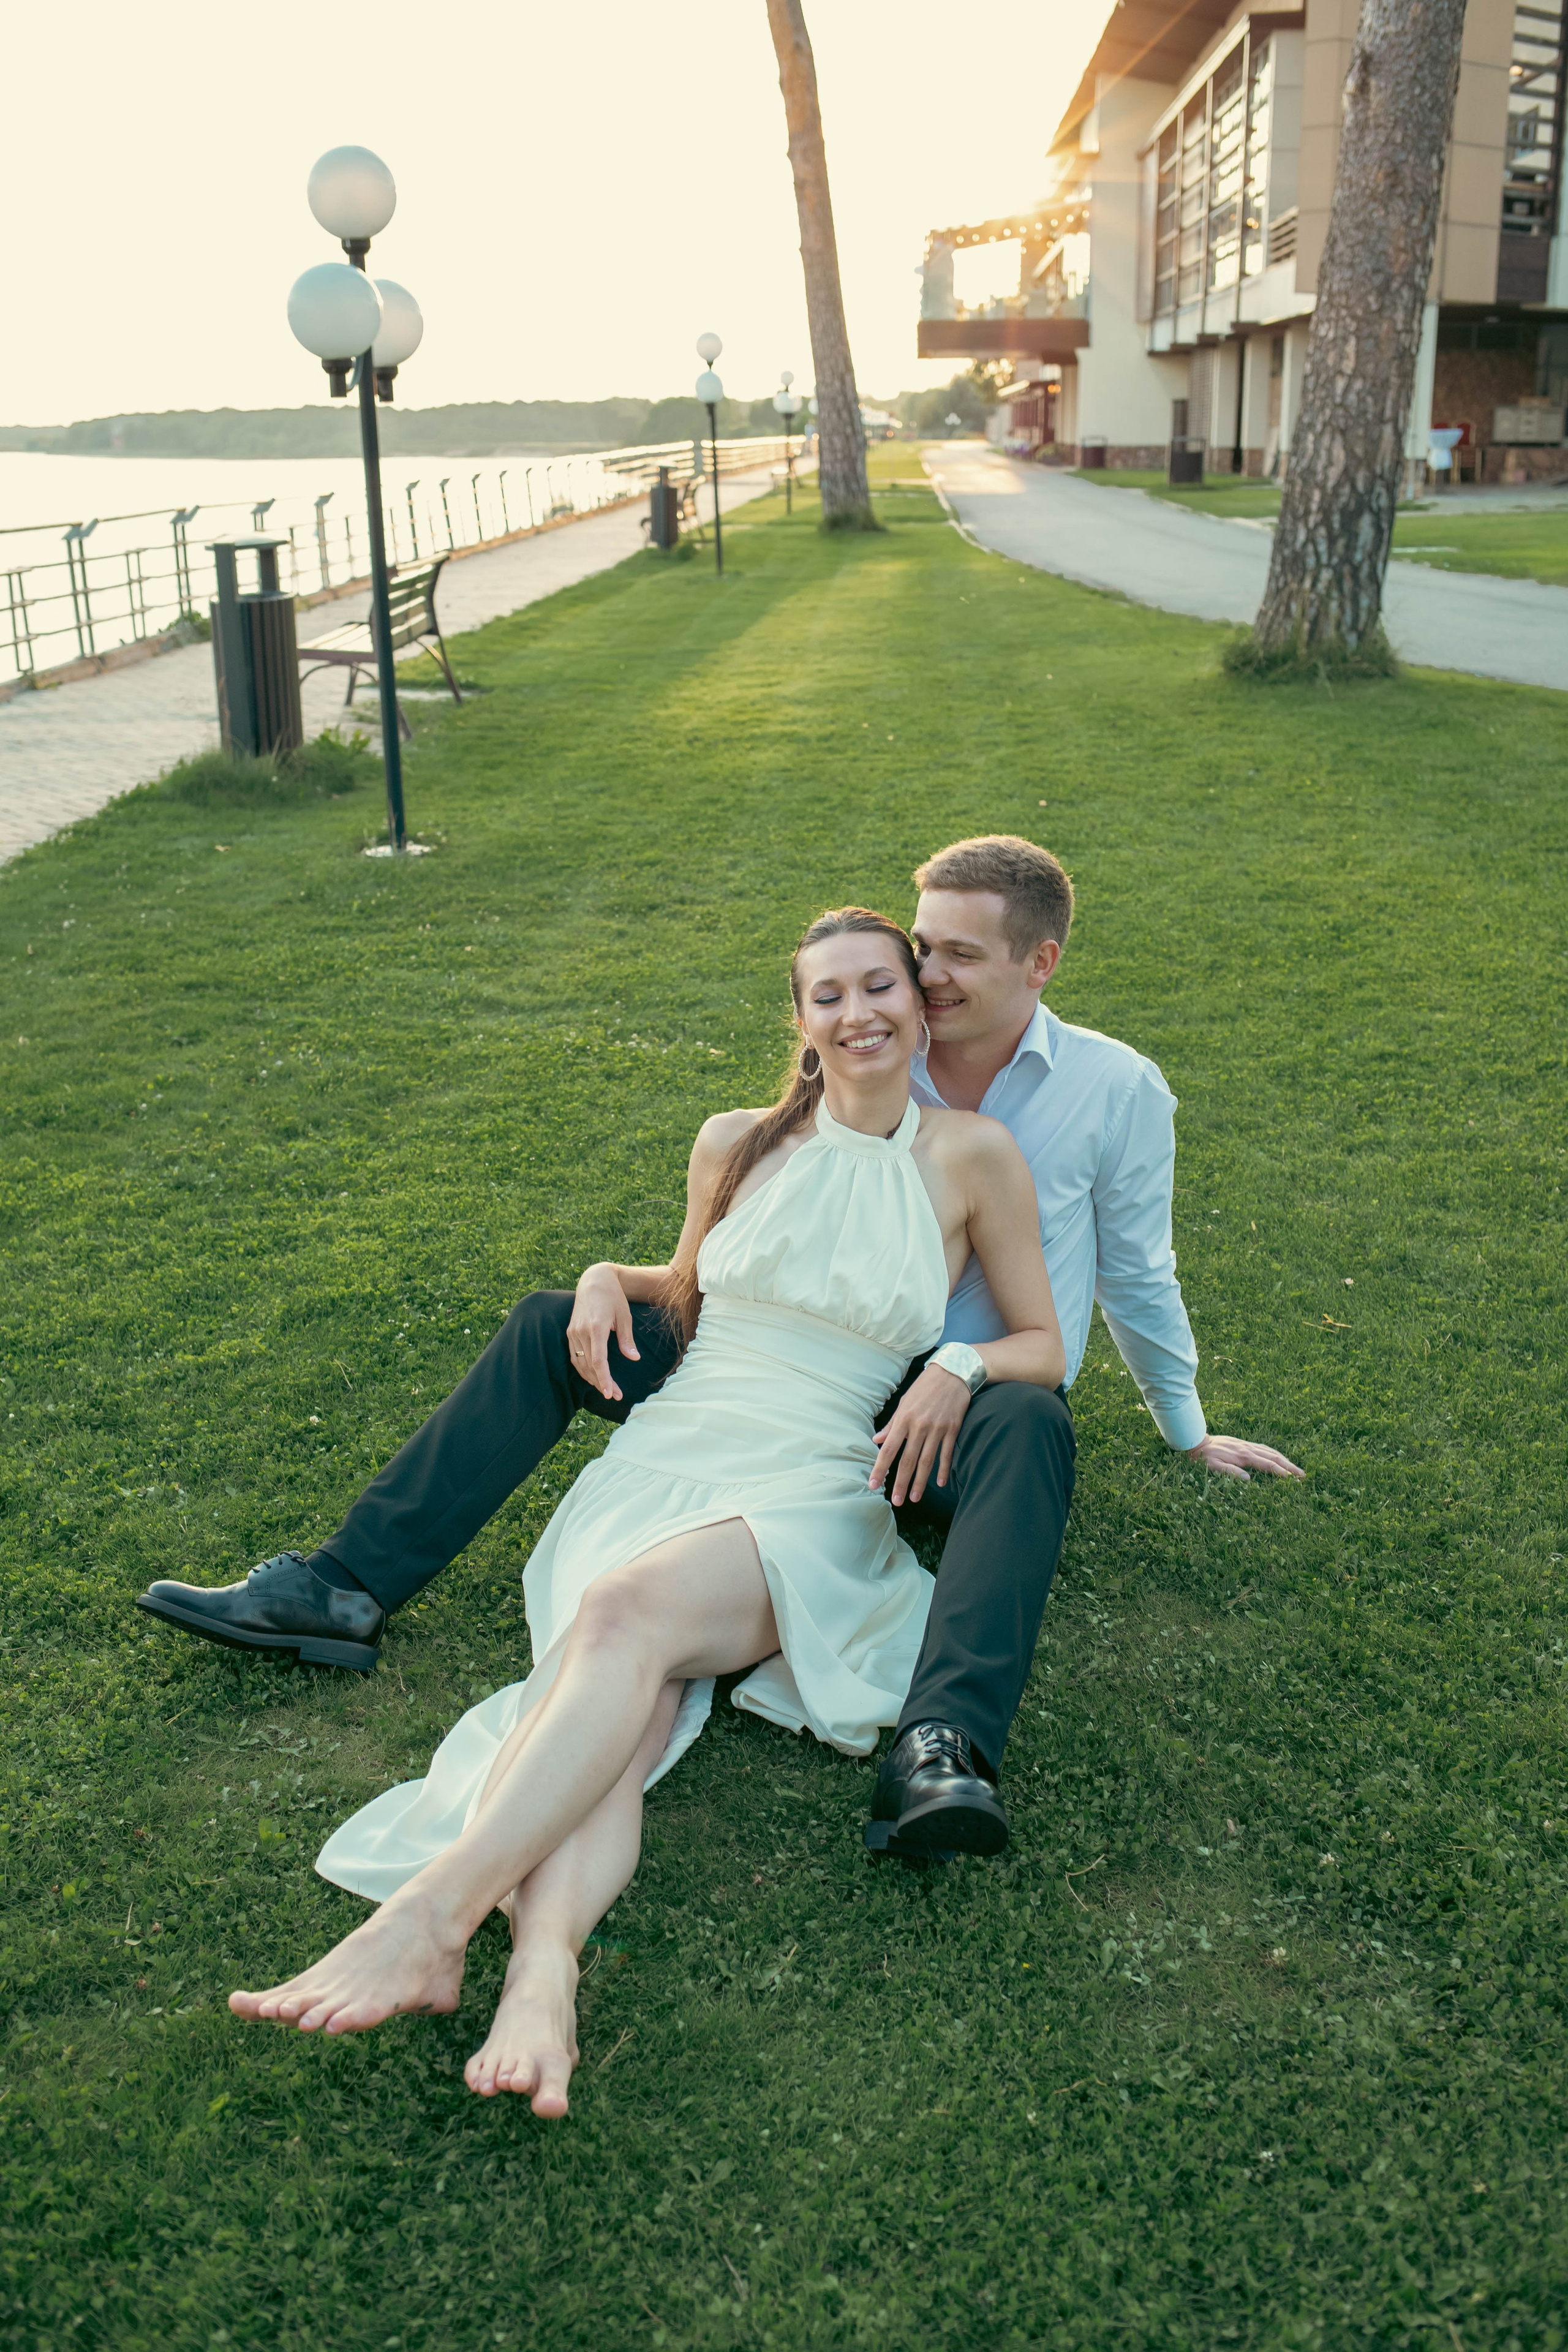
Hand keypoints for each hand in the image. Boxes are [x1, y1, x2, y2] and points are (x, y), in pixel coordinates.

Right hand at [566, 1265, 638, 1401]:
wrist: (594, 1281)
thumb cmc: (613, 1297)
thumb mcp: (624, 1316)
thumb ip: (626, 1339)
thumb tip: (634, 1359)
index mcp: (596, 1327)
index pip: (598, 1361)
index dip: (604, 1379)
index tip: (610, 1393)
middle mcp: (581, 1332)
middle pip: (589, 1366)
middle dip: (602, 1383)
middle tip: (615, 1395)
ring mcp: (573, 1332)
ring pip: (580, 1364)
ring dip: (592, 1379)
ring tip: (607, 1389)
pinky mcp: (570, 1333)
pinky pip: (574, 1357)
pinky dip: (583, 1369)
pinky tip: (593, 1376)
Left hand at [870, 1365, 971, 1505]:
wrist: (953, 1372)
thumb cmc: (925, 1387)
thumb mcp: (904, 1402)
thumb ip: (892, 1423)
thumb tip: (877, 1441)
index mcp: (904, 1419)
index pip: (889, 1450)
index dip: (880, 1469)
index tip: (874, 1484)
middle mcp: (919, 1426)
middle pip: (908, 1460)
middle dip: (901, 1483)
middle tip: (896, 1501)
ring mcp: (937, 1429)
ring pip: (926, 1461)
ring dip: (920, 1482)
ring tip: (915, 1498)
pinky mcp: (953, 1429)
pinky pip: (947, 1454)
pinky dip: (943, 1469)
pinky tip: (941, 1483)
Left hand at [1186, 1432, 1304, 1482]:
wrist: (1196, 1442)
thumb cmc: (1203, 1457)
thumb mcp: (1213, 1467)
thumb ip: (1230, 1472)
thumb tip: (1248, 1479)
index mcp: (1243, 1455)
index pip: (1267, 1464)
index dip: (1282, 1472)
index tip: (1294, 1479)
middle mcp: (1248, 1448)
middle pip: (1274, 1457)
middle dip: (1289, 1466)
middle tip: (1303, 1476)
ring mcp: (1247, 1445)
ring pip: (1270, 1451)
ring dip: (1285, 1459)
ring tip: (1296, 1468)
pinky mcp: (1244, 1444)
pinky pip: (1263, 1448)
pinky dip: (1274, 1453)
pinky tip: (1278, 1457)